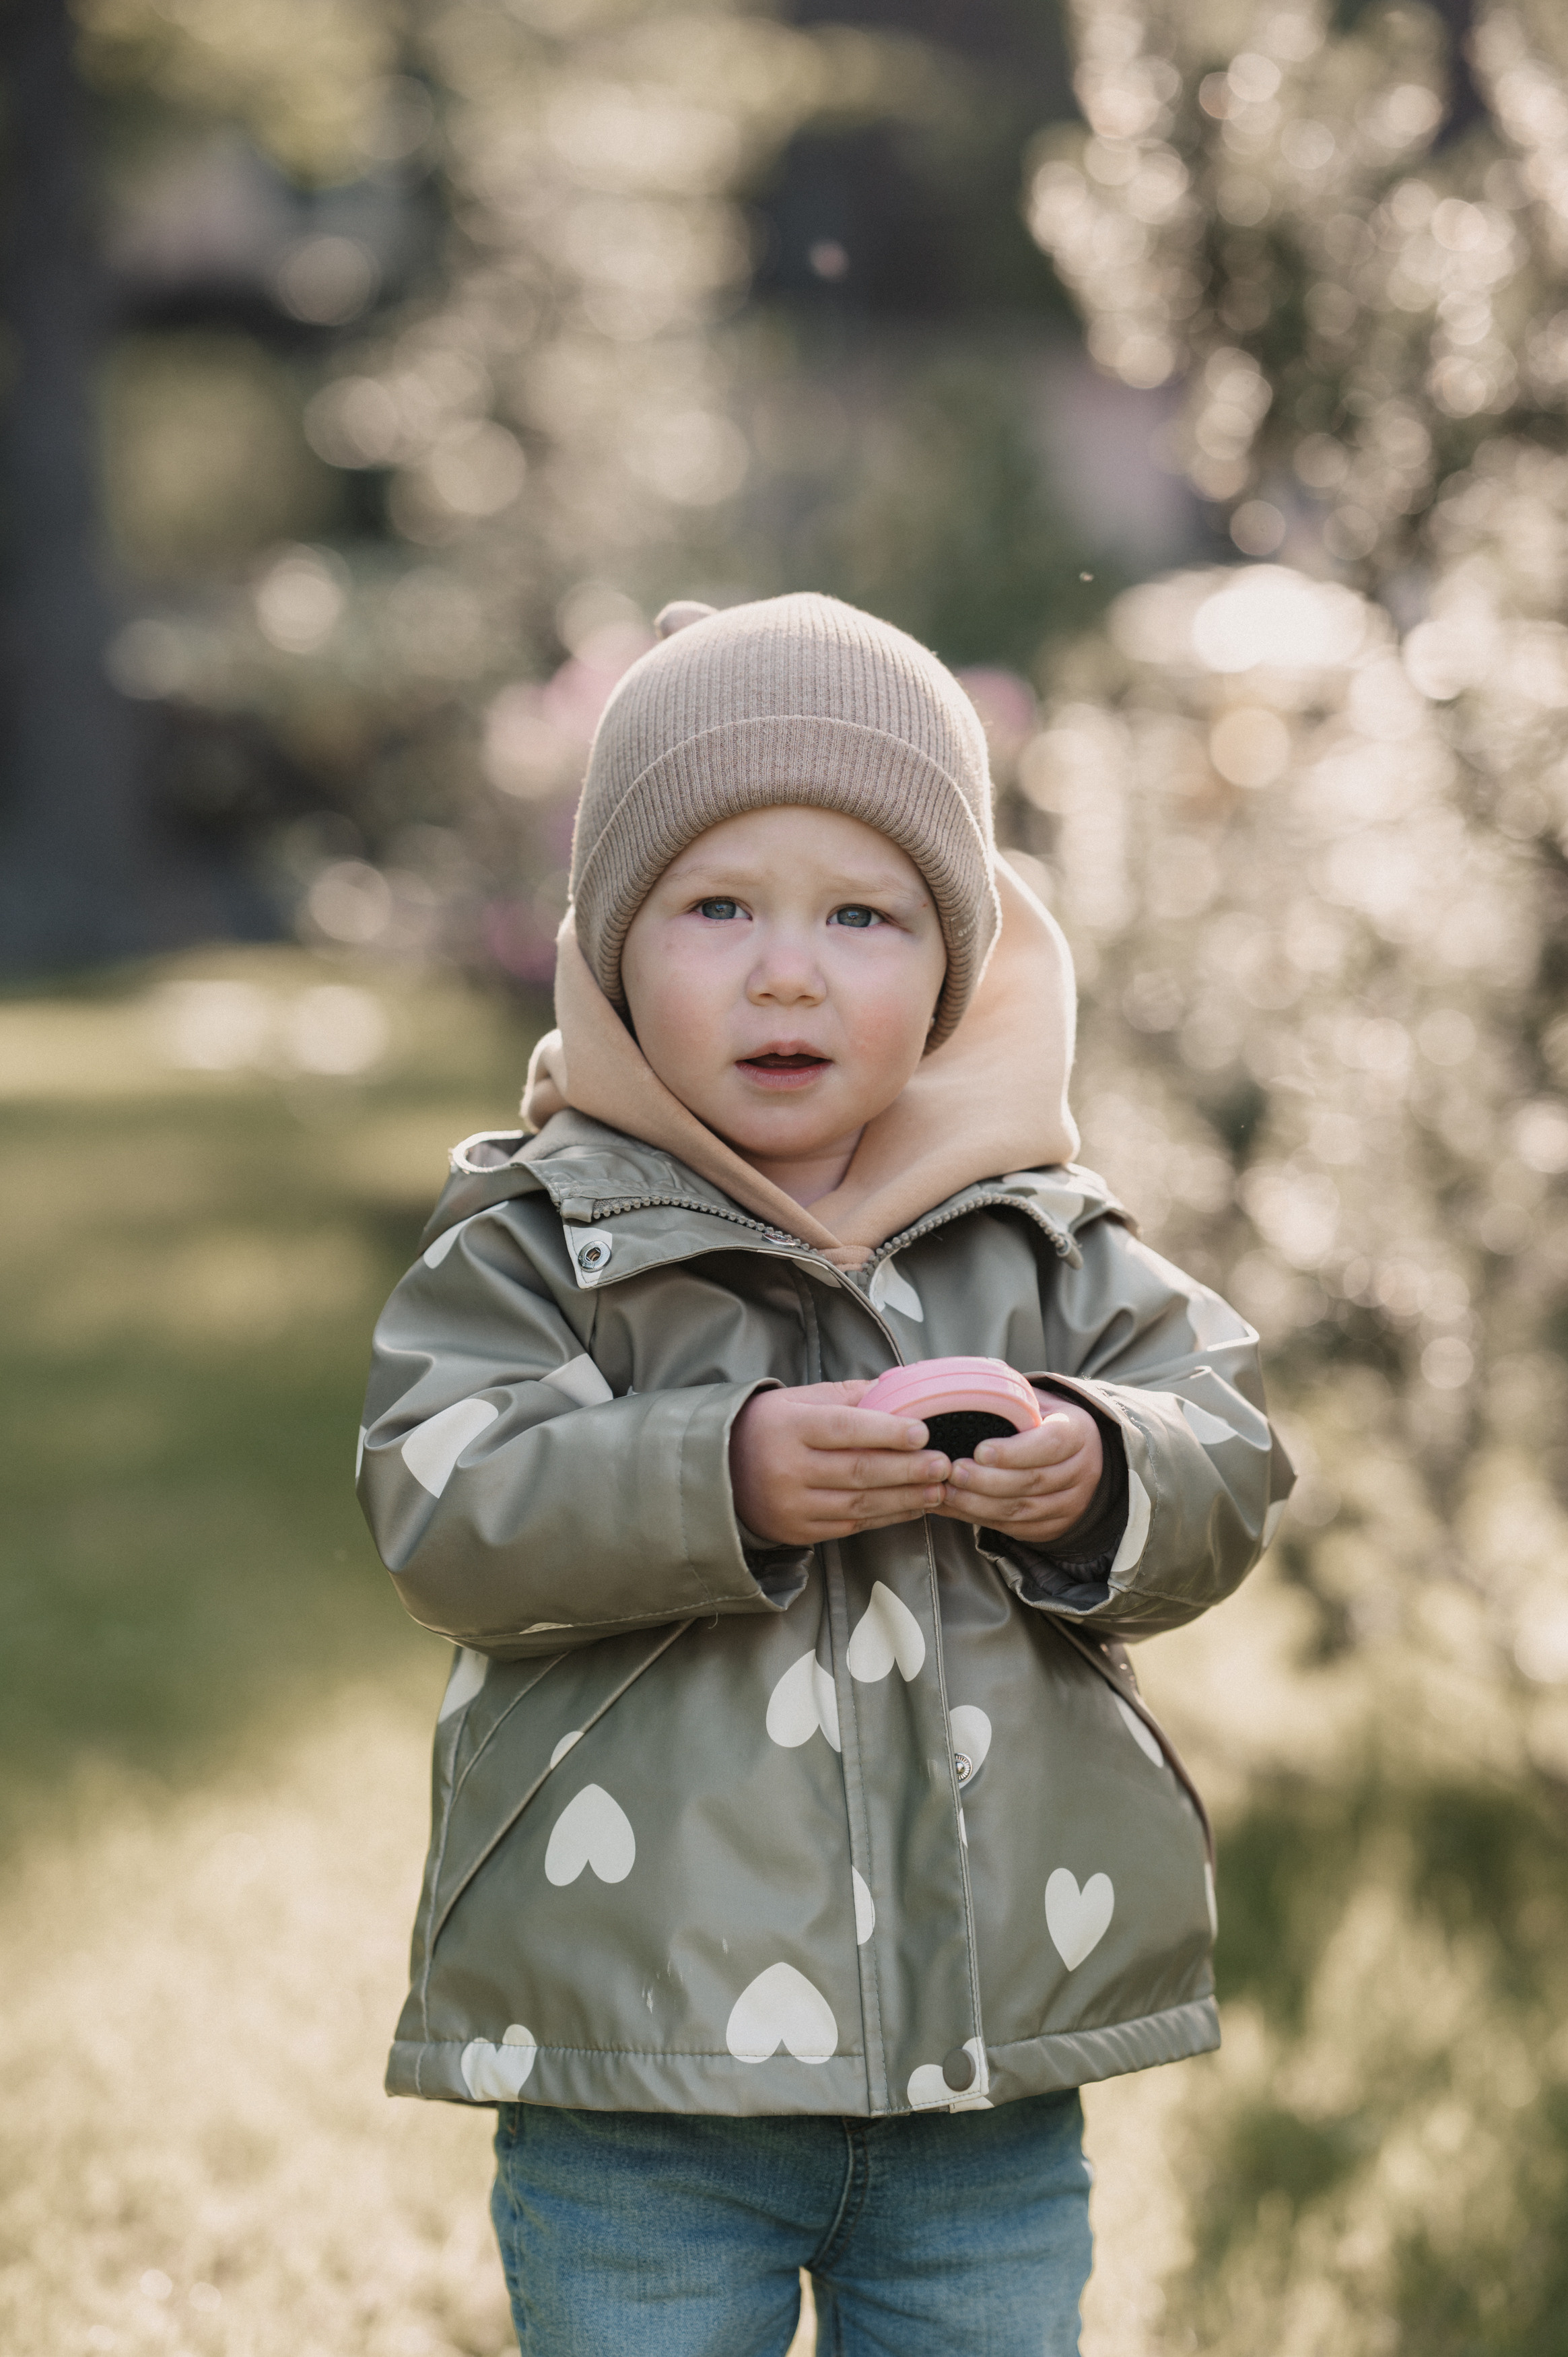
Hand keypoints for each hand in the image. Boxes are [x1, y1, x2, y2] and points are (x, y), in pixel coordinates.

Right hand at [730, 1380, 950, 1544]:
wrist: (719, 1473)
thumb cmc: (767, 1427)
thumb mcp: (797, 1400)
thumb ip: (848, 1395)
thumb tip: (899, 1385)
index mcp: (788, 1428)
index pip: (844, 1428)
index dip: (886, 1431)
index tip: (922, 1433)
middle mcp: (788, 1469)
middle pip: (858, 1470)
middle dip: (907, 1469)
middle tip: (943, 1464)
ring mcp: (793, 1505)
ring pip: (860, 1504)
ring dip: (905, 1497)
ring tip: (938, 1488)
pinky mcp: (799, 1531)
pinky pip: (851, 1526)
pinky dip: (886, 1517)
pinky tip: (912, 1506)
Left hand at [934, 1398, 1102, 1546]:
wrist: (1074, 1455)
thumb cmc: (1043, 1422)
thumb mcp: (1036, 1404)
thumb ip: (1010, 1403)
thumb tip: (963, 1398)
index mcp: (1078, 1432)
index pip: (1050, 1444)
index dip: (1014, 1452)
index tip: (980, 1451)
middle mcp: (1082, 1471)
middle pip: (1032, 1481)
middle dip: (988, 1480)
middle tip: (954, 1472)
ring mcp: (1071, 1504)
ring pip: (1022, 1510)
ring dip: (979, 1504)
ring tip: (947, 1491)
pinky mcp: (1054, 1527)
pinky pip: (1015, 1528)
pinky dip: (980, 1519)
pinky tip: (955, 1507)